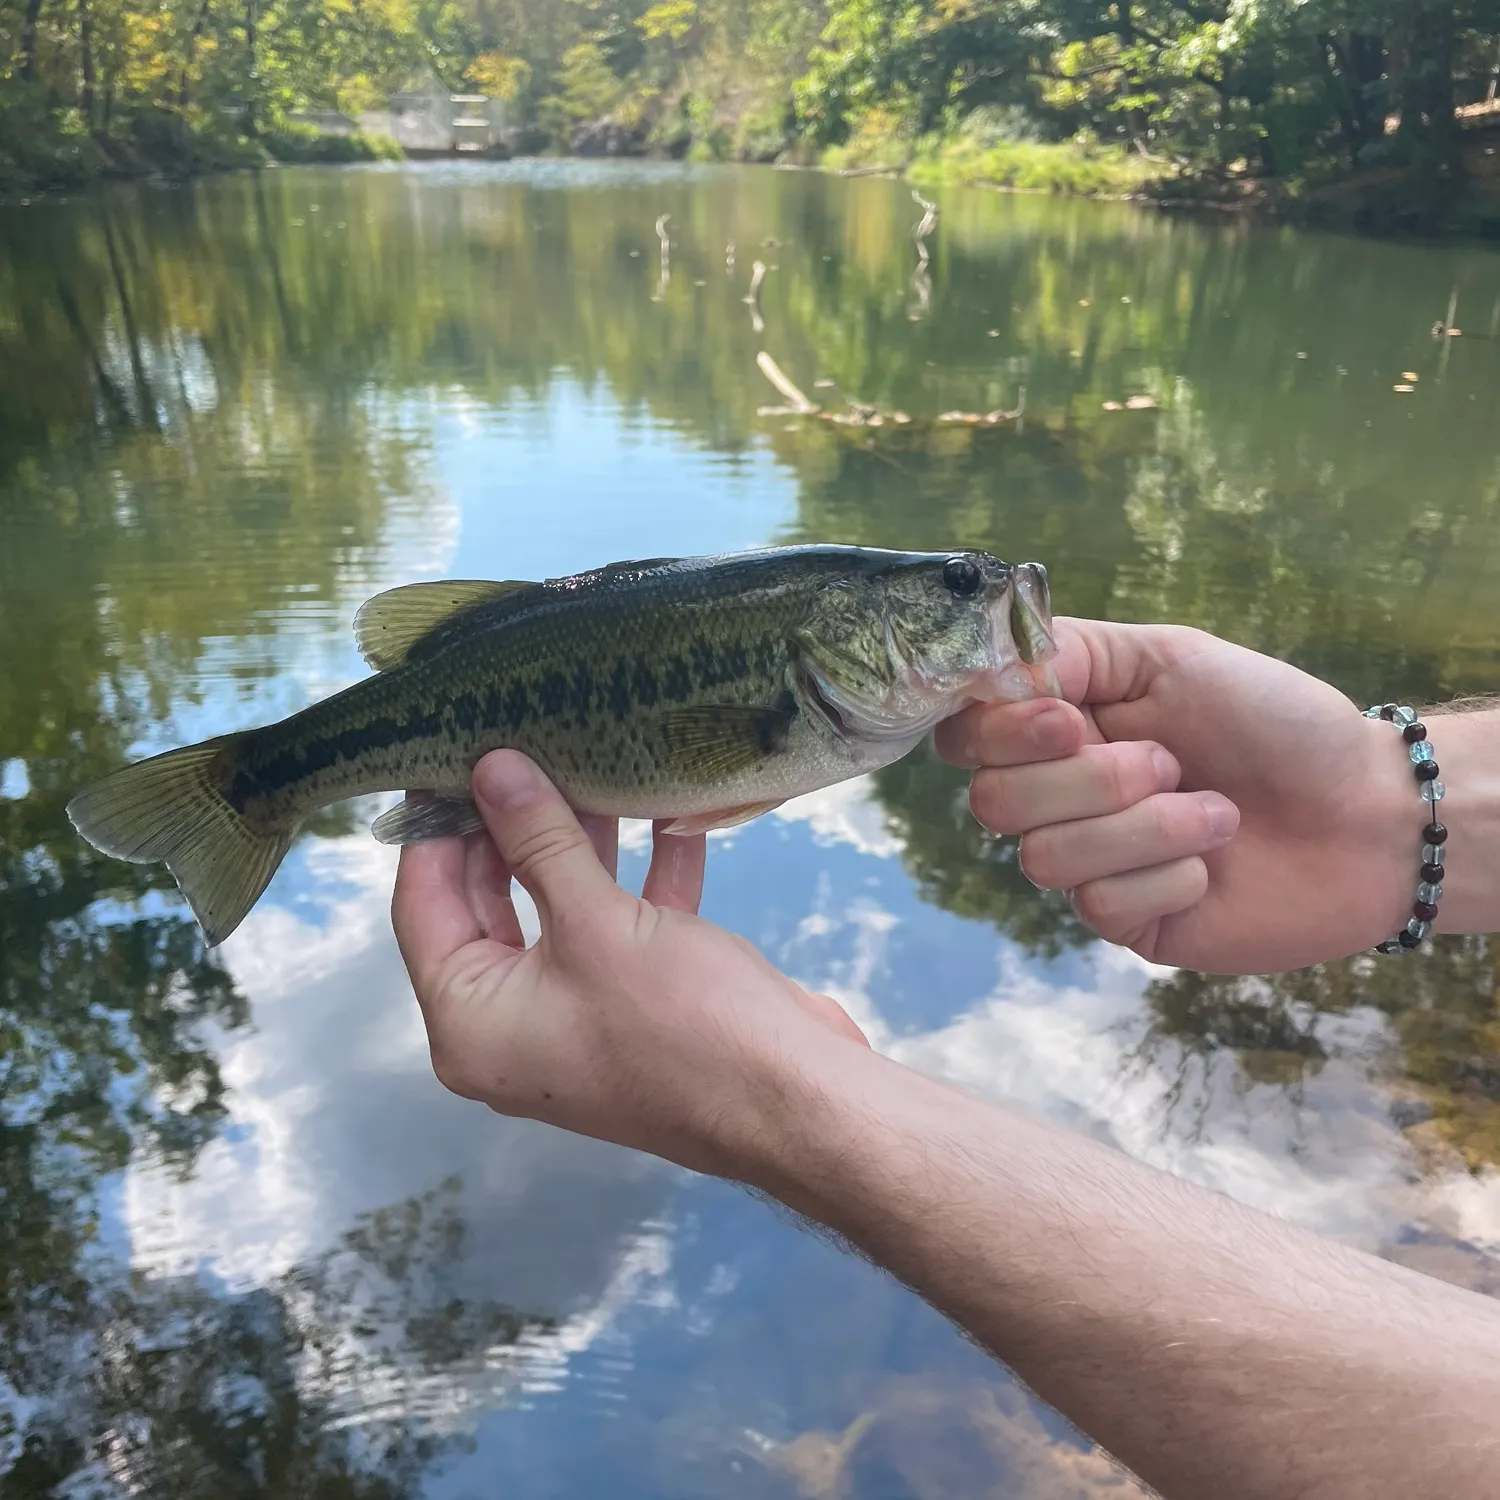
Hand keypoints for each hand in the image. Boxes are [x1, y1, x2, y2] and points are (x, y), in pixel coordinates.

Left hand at [391, 751, 867, 1168]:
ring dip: (580, 845)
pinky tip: (669, 819)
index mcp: (472, 1023)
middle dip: (512, 827)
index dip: (435, 828)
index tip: (448, 755)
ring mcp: (576, 1019)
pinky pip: (620, 932)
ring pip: (560, 912)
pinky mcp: (637, 1009)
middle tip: (519, 746)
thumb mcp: (597, 921)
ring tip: (589, 765)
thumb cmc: (680, 1022)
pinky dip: (640, 880)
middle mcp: (512, 1029)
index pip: (423, 906)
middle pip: (490, 905)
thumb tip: (492, 771)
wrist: (795, 1102)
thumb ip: (539, 841)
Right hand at [935, 620, 1415, 973]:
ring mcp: (1089, 863)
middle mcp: (1061, 796)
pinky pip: (1100, 904)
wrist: (1367, 813)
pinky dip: (1170, 873)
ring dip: (1146, 828)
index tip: (1069, 718)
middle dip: (1089, 780)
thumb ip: (1079, 652)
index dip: (998, 732)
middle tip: (1169, 762)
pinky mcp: (1124, 921)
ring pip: (1045, 857)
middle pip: (992, 802)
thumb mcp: (1175, 657)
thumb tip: (1000, 663)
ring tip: (1217, 814)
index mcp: (1062, 727)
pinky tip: (1213, 864)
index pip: (967, 735)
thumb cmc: (1277, 723)